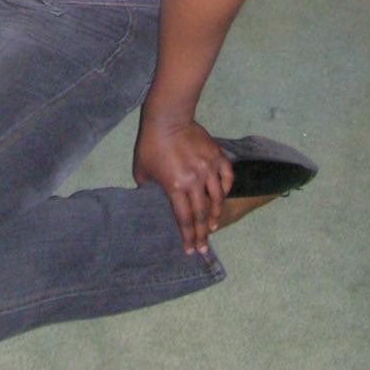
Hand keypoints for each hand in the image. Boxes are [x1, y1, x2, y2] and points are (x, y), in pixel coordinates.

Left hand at [133, 114, 234, 255]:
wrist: (168, 119)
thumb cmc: (151, 144)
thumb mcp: (141, 170)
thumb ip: (146, 187)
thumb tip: (149, 198)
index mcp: (176, 187)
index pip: (184, 219)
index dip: (188, 236)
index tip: (191, 250)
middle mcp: (195, 181)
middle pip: (202, 214)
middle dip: (203, 233)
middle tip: (205, 246)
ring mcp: (209, 168)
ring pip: (217, 198)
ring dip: (215, 214)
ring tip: (214, 225)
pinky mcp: (217, 156)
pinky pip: (227, 177)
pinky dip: (226, 189)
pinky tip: (222, 196)